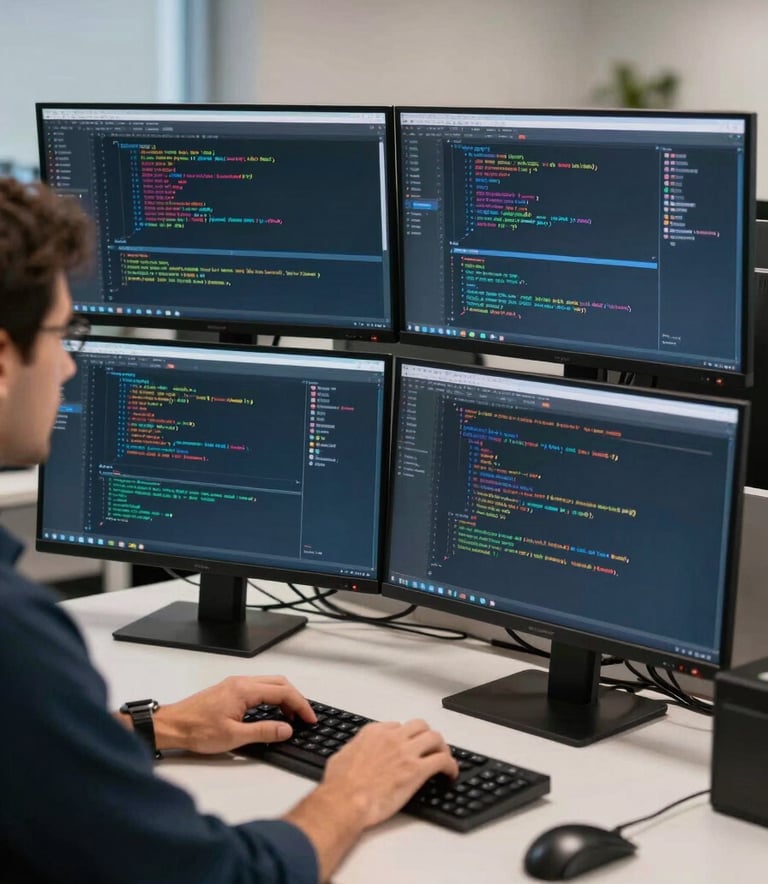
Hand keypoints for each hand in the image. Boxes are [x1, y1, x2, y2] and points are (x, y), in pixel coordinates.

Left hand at [150, 675, 316, 753]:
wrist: (171, 726)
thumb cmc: (196, 730)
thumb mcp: (234, 737)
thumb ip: (264, 732)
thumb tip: (286, 729)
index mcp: (244, 690)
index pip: (283, 692)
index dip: (300, 705)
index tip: (310, 719)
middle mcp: (241, 682)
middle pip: (279, 683)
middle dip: (296, 699)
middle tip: (305, 718)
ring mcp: (235, 685)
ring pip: (269, 684)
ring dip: (284, 698)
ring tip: (291, 718)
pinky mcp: (230, 690)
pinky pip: (259, 688)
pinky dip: (272, 698)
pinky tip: (272, 713)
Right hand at [284, 719, 457, 880]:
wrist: (345, 801)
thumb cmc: (339, 785)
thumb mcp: (341, 757)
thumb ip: (352, 750)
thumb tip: (353, 753)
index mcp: (373, 733)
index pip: (397, 726)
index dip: (405, 736)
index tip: (407, 745)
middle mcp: (392, 738)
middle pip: (420, 726)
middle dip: (426, 736)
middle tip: (430, 748)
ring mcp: (406, 752)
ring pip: (435, 738)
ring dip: (441, 747)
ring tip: (443, 758)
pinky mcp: (417, 770)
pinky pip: (442, 761)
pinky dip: (451, 766)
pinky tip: (450, 774)